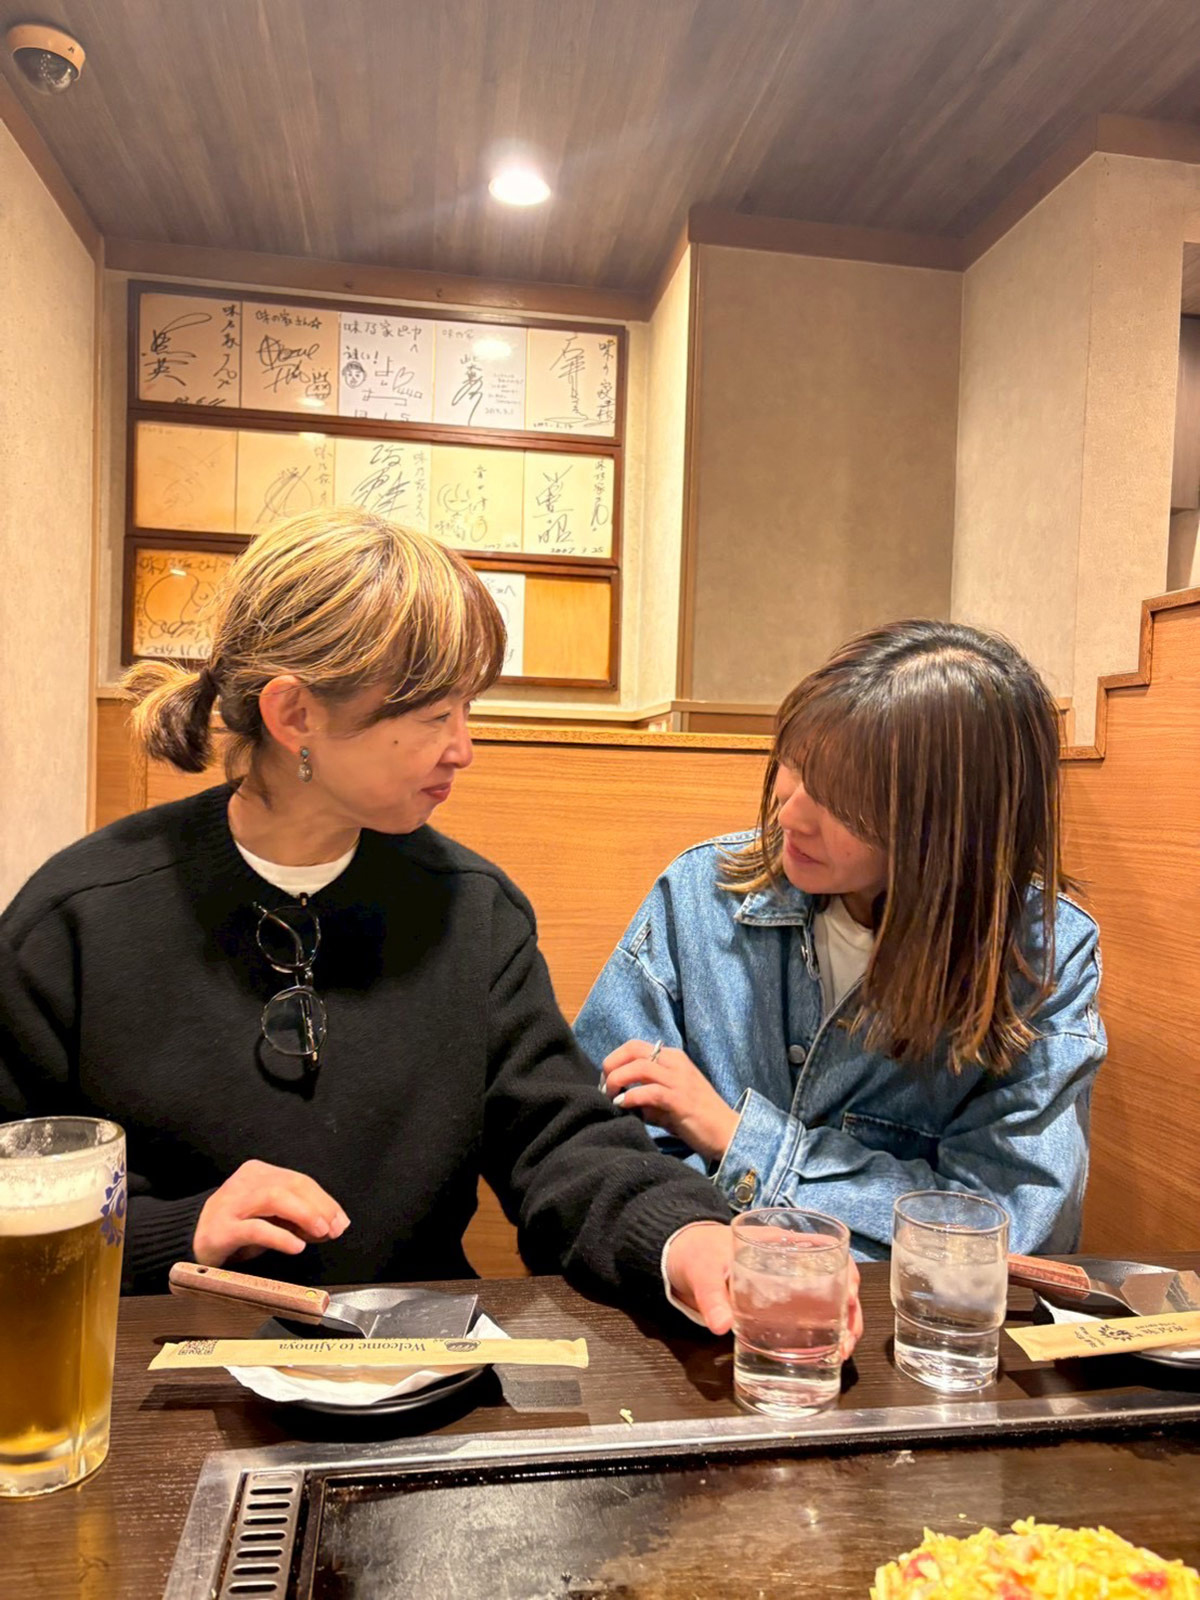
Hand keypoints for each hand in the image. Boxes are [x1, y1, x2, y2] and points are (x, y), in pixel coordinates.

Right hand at [193, 1160, 349, 1266]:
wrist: (189, 1240)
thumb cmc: (236, 1229)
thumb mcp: (270, 1219)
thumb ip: (297, 1219)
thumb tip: (331, 1225)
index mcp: (260, 1173)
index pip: (299, 1181)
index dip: (324, 1200)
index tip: (341, 1220)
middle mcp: (246, 1182)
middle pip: (290, 1185)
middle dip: (318, 1206)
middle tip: (334, 1228)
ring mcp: (231, 1204)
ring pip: (273, 1198)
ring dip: (303, 1214)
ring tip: (321, 1232)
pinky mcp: (221, 1229)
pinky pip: (254, 1228)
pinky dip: (279, 1236)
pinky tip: (296, 1246)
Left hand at [602, 1040, 739, 1162]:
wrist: (727, 1132)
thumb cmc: (696, 1117)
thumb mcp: (669, 1098)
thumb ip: (646, 1094)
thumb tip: (620, 1097)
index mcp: (673, 1058)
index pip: (634, 1046)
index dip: (615, 1059)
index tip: (606, 1079)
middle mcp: (676, 1063)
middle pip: (633, 1050)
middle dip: (612, 1065)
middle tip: (605, 1087)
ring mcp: (679, 1080)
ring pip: (639, 1067)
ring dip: (618, 1080)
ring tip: (612, 1097)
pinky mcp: (681, 1100)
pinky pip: (650, 1091)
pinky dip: (632, 1097)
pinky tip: (624, 1106)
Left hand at [665, 1221, 864, 1356]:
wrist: (684, 1257)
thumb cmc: (698, 1253)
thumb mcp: (704, 1273)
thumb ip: (712, 1298)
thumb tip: (721, 1326)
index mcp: (781, 1243)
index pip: (829, 1249)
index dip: (848, 1274)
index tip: (850, 1300)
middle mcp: (795, 1261)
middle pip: (839, 1280)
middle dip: (851, 1311)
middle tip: (846, 1341)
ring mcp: (791, 1283)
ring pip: (832, 1300)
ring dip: (844, 1325)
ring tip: (842, 1352)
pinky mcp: (782, 1304)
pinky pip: (813, 1315)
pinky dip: (826, 1332)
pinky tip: (828, 1353)